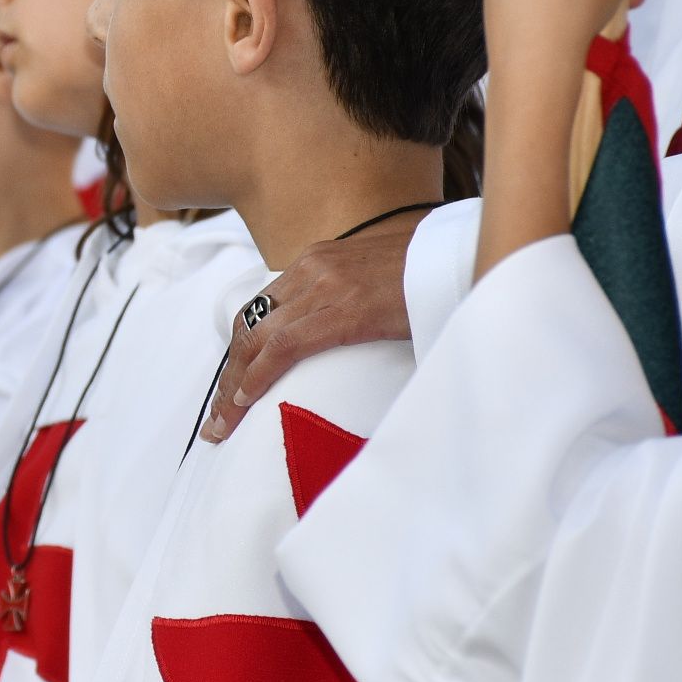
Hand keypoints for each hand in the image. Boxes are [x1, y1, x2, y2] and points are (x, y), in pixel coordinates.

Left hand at [200, 221, 420, 442]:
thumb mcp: (375, 279)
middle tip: (217, 417)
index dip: (240, 350)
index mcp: (317, 259)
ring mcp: (327, 286)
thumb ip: (348, 300)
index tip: (231, 386)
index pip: (261, 309)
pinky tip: (247, 400)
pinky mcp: (346, 310)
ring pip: (258, 339)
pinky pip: (285, 346)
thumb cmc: (428, 274)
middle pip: (251, 325)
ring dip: (234, 386)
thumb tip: (340, 337)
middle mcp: (313, 267)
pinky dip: (259, 375)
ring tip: (223, 424)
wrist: (463, 258)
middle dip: (229, 374)